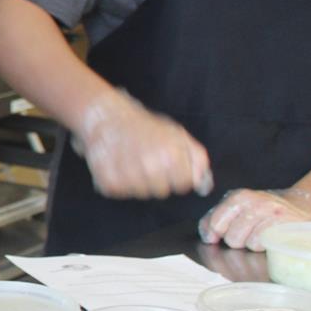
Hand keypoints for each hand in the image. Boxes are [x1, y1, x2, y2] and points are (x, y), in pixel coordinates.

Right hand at [74, 89, 212, 198]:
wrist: (107, 116)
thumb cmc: (144, 126)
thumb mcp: (178, 134)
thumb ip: (197, 159)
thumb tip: (204, 186)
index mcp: (171, 155)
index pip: (183, 185)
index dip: (177, 175)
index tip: (167, 164)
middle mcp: (150, 166)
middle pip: (162, 192)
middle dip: (156, 180)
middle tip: (146, 161)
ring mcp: (128, 175)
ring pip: (140, 194)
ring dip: (136, 182)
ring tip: (130, 162)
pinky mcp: (108, 180)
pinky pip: (119, 192)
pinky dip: (117, 181)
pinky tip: (117, 165)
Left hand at [199, 187, 310, 251]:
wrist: (305, 206)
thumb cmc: (268, 211)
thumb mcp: (242, 208)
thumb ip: (220, 217)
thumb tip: (207, 234)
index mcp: (239, 197)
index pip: (214, 221)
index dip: (213, 233)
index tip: (215, 237)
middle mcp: (254, 202)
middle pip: (230, 237)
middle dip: (236, 240)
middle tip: (248, 234)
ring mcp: (270, 213)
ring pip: (246, 242)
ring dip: (251, 244)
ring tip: (261, 234)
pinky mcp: (284, 224)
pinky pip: (262, 244)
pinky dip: (264, 246)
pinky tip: (271, 238)